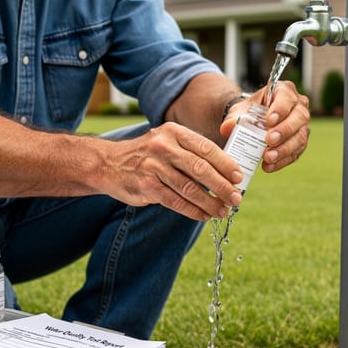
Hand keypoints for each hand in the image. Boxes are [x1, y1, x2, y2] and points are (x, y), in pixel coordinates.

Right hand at [105, 123, 243, 220]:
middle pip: (200, 169)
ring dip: (210, 203)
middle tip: (235, 199)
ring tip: (222, 211)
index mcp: (173, 132)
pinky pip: (175, 202)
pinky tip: (203, 215)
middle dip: (222, 186)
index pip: (206, 148)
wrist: (108, 164)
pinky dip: (193, 211)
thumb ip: (191, 152)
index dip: (225, 164)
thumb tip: (225, 171)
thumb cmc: (147, 155)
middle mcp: (163, 147)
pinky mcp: (146, 186)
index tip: (239, 178)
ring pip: (189, 189)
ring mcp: (153, 167)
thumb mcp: (167, 141)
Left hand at [220, 81, 309, 172]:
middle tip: (269, 141)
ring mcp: (302, 126)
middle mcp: (299, 106)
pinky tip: (269, 166)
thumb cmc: (249, 113)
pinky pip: (296, 153)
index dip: (280, 109)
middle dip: (284, 130)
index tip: (269, 121)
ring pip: (300, 137)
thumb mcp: (239, 112)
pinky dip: (282, 161)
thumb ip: (233, 118)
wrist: (253, 123)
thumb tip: (227, 128)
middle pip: (299, 118)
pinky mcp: (300, 142)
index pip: (287, 98)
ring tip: (268, 158)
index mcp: (284, 91)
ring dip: (284, 149)